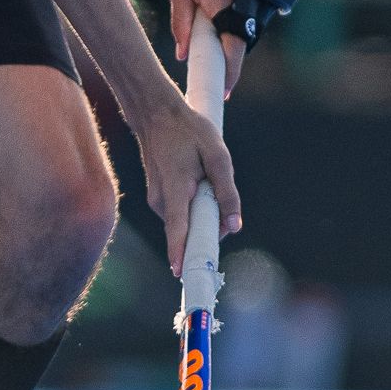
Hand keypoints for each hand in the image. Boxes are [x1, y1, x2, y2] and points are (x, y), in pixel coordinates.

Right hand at [135, 93, 240, 273]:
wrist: (156, 113)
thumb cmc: (189, 131)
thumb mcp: (218, 155)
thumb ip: (227, 192)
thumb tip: (234, 226)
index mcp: (175, 190)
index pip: (177, 230)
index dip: (181, 254)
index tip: (185, 276)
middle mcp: (161, 200)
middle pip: (188, 231)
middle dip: (209, 229)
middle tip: (223, 210)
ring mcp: (157, 200)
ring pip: (186, 222)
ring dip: (202, 214)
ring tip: (205, 181)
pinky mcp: (158, 198)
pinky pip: (181, 214)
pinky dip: (193, 207)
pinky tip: (197, 182)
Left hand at [165, 0, 244, 89]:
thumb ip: (181, 19)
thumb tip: (183, 54)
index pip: (232, 47)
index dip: (229, 72)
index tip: (222, 91)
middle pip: (244, 41)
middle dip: (230, 60)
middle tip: (214, 77)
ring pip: (252, 28)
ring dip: (236, 39)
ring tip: (215, 46)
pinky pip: (257, 13)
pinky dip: (244, 22)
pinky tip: (228, 19)